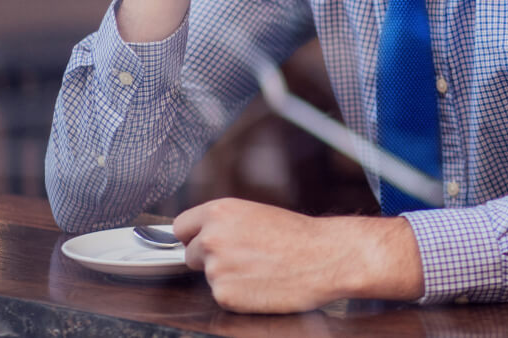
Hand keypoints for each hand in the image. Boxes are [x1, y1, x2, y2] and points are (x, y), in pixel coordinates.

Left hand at [173, 198, 424, 312]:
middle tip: (244, 258)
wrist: (326, 258)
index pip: (181, 227)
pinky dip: (238, 295)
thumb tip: (201, 237)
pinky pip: (222, 296)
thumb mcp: (255, 214)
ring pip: (208, 276)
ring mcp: (215, 268)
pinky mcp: (224, 295)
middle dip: (210, 259)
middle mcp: (211, 238)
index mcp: (219, 212)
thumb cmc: (298, 236)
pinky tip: (262, 285)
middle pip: (190, 254)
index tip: (203, 242)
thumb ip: (224, 224)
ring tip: (260, 270)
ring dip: (227, 277)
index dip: (193, 236)